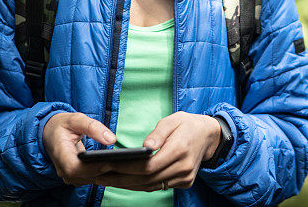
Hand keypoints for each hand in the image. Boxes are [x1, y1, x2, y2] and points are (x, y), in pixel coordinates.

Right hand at [42, 112, 116, 185]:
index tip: (108, 161)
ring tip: (119, 163)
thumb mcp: (76, 119)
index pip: (74, 168)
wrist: (50, 133)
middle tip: (120, 162)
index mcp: (60, 153)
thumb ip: (93, 127)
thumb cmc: (63, 125)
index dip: (92, 167)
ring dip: (104, 173)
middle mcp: (62, 168)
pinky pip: (90, 179)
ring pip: (88, 180)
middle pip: (83, 177)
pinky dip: (102, 173)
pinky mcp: (75, 176)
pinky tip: (112, 165)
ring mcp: (68, 175)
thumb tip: (111, 139)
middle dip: (102, 170)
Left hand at [92, 111, 221, 190]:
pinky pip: (158, 187)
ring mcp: (185, 177)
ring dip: (127, 185)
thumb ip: (158, 133)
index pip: (148, 165)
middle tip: (99, 176)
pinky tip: (125, 181)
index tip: (106, 165)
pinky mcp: (185, 182)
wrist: (209, 136)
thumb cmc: (187, 124)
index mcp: (180, 149)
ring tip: (106, 179)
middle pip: (147, 179)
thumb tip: (145, 146)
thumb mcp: (173, 120)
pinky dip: (140, 185)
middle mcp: (184, 167)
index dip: (126, 168)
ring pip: (151, 186)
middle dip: (120, 179)